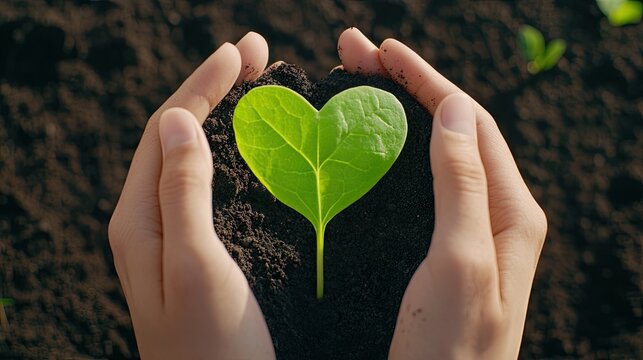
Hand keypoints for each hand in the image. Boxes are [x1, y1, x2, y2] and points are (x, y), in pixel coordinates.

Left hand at [108, 32, 275, 358]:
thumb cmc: (212, 345)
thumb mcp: (194, 264)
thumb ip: (182, 192)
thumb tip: (179, 120)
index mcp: (138, 219)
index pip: (166, 128)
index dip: (202, 85)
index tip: (241, 52)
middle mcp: (149, 222)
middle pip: (177, 136)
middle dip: (213, 90)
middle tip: (256, 56)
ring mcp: (174, 237)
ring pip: (195, 159)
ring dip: (223, 118)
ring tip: (259, 89)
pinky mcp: (202, 252)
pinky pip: (211, 188)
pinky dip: (233, 156)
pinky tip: (256, 149)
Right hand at [338, 28, 546, 358]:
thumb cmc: (452, 347)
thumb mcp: (462, 262)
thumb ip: (463, 184)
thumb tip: (453, 110)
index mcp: (510, 212)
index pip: (469, 122)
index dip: (426, 81)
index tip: (382, 51)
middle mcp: (492, 215)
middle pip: (450, 131)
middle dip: (405, 87)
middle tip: (353, 55)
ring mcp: (464, 233)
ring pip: (432, 156)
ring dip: (396, 115)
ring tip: (353, 86)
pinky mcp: (436, 251)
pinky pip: (418, 188)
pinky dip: (391, 156)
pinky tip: (364, 146)